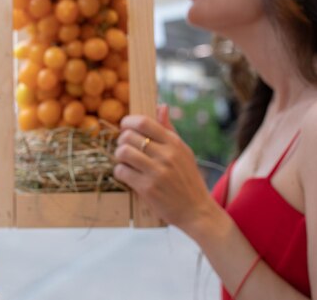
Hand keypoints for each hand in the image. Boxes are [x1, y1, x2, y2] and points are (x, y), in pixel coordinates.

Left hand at [113, 105, 216, 231]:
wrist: (197, 211)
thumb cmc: (189, 179)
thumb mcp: (184, 151)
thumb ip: (169, 130)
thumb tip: (161, 106)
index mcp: (174, 143)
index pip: (144, 122)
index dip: (129, 121)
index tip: (125, 127)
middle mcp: (166, 155)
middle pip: (129, 136)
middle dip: (121, 140)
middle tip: (124, 147)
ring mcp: (156, 172)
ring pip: (123, 152)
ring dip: (119, 156)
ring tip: (125, 161)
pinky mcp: (147, 188)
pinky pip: (122, 172)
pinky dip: (120, 172)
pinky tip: (127, 175)